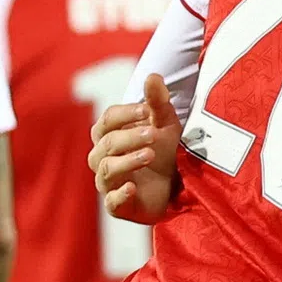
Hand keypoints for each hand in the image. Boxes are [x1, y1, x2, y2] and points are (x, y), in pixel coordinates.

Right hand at [88, 74, 181, 223]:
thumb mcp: (166, 124)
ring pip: (106, 169)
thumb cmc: (166, 150)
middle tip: (153, 134)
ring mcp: (109, 183)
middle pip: (106, 144)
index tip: (147, 110)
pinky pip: (111, 202)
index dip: (125, 113)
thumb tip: (152, 76)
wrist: (179, 184)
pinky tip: (132, 187)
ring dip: (127, 160)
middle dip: (129, 137)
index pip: (107, 120)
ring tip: (150, 154)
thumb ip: (157, 102)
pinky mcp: (119, 206)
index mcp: (110, 135)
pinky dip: (119, 195)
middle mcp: (103, 158)